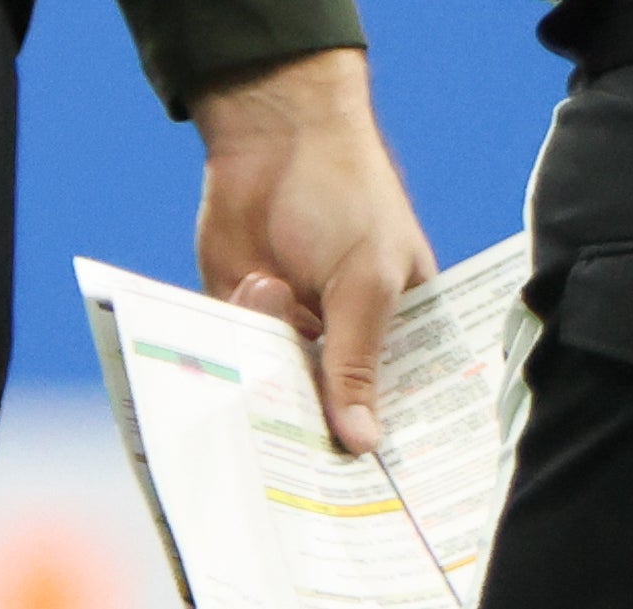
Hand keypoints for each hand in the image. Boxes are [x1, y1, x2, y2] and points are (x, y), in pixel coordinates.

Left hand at [190, 47, 431, 455]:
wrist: (273, 131)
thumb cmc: (348, 193)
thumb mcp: (366, 280)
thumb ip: (357, 363)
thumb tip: (363, 444)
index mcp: (395, 332)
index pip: (398, 407)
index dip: (390, 449)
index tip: (378, 502)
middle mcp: (342, 342)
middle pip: (331, 414)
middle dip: (319, 432)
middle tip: (311, 469)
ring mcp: (291, 331)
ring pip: (277, 390)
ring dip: (272, 365)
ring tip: (280, 296)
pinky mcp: (240, 316)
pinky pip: (234, 358)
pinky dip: (236, 339)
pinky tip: (254, 284)